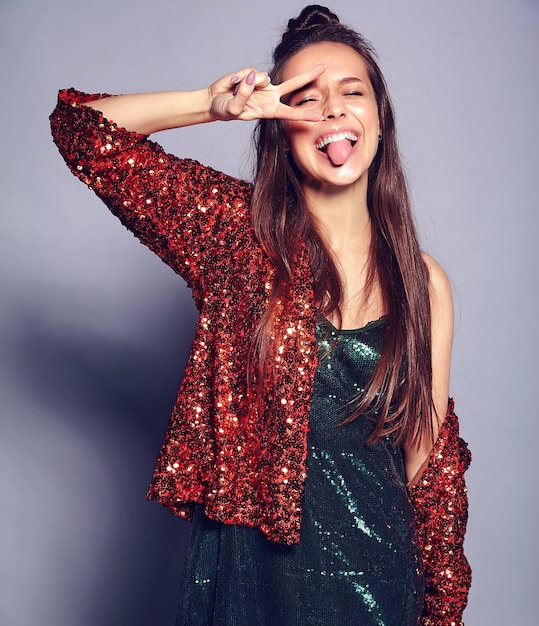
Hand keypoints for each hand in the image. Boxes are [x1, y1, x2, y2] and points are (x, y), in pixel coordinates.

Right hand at [208, 65, 325, 121]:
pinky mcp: (253, 75)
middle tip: (324, 68)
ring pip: (262, 76)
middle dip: (308, 76)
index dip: (304, 115)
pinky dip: (239, 78)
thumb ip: (243, 95)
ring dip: (246, 84)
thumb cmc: (224, 110)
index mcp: (268, 110)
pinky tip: (233, 83)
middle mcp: (270, 96)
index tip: (319, 118)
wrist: (213, 101)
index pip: (289, 112)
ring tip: (235, 91)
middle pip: (293, 84)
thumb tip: (252, 77)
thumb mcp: (233, 109)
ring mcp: (262, 84)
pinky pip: (250, 71)